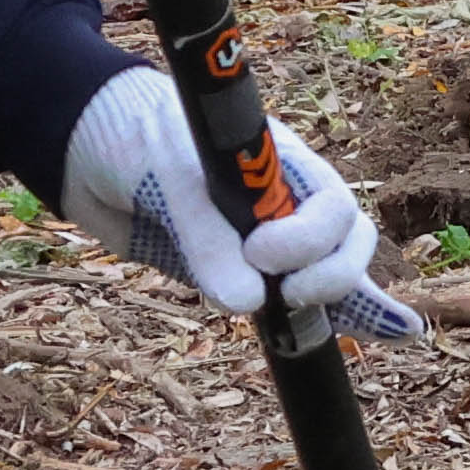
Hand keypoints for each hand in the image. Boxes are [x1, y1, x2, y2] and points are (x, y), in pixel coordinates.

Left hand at [63, 72, 397, 337]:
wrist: (81, 146)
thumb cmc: (132, 134)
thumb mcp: (167, 173)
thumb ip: (205, 236)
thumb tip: (249, 305)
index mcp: (281, 163)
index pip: (331, 208)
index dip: (309, 240)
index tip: (261, 254)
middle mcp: (285, 202)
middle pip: (347, 244)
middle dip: (331, 277)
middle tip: (283, 296)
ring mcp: (264, 240)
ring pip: (329, 275)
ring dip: (327, 304)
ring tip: (300, 324)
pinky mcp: (237, 272)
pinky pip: (293, 301)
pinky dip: (334, 320)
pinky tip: (388, 335)